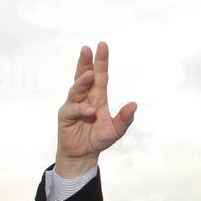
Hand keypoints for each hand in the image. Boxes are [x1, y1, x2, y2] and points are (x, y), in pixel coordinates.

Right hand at [55, 42, 136, 176]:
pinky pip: (73, 109)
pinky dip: (81, 109)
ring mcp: (74, 105)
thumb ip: (124, 118)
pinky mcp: (65, 116)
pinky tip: (90, 111)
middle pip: (84, 76)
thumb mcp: (116, 130)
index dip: (101, 61)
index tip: (102, 46)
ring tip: (89, 74)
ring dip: (82, 81)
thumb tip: (134, 105)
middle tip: (87, 49)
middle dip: (85, 62)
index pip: (100, 75)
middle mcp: (85, 97)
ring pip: (76, 89)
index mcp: (98, 97)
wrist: (83, 154)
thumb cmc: (98, 139)